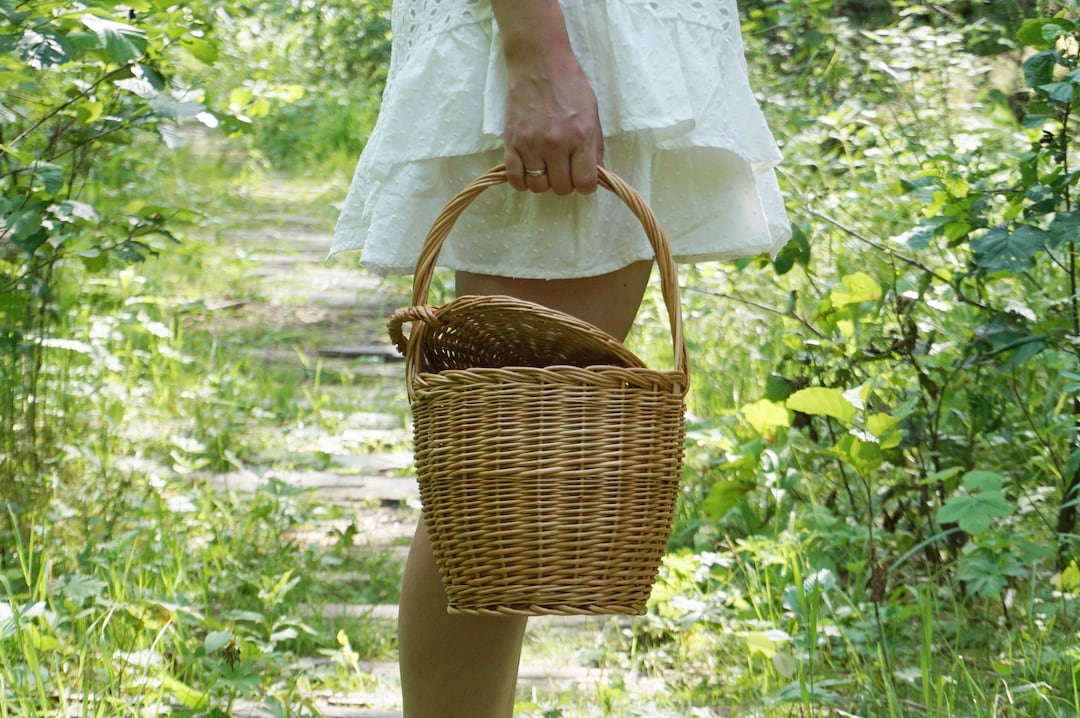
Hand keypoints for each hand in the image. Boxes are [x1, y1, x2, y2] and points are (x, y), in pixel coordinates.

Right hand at [492, 0, 602, 194]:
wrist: (538, 63)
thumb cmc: (569, 86)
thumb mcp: (592, 113)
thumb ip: (594, 146)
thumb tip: (596, 174)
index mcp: (580, 137)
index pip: (585, 184)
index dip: (585, 184)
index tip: (581, 176)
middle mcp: (556, 145)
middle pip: (561, 188)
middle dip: (565, 182)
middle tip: (563, 167)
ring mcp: (531, 145)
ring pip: (538, 187)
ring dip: (544, 181)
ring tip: (545, 167)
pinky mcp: (512, 142)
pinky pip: (515, 178)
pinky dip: (522, 182)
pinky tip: (528, 172)